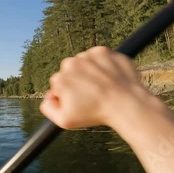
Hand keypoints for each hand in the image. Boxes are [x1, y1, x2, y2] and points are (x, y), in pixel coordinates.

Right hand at [40, 46, 155, 129]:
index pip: (58, 84)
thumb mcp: (64, 120)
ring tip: (101, 86)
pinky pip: (98, 57)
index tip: (80, 101)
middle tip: (91, 94)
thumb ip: (48, 108)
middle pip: (70, 71)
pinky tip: (108, 78)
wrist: (125, 104)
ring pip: (84, 63)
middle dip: (77, 80)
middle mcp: (71, 64)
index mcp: (59, 79)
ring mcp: (87, 56)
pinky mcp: (103, 51)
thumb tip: (48, 96)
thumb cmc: (95, 113)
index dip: (68, 94)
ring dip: (90, 72)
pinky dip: (102, 65)